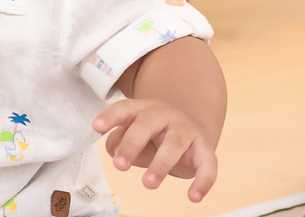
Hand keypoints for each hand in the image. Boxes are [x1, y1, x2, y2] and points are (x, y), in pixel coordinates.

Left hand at [92, 98, 217, 202]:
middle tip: (119, 165)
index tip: (96, 127)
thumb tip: (114, 150)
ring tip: (148, 183)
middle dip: (133, 143)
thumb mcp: (136, 134)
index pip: (126, 108)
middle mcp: (167, 115)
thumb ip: (120, 140)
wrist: (194, 127)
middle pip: (148, 123)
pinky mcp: (205, 149)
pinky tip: (194, 197)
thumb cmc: (156, 134)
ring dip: (161, 163)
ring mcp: (187, 130)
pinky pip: (208, 164)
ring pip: (175, 142)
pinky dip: (203, 181)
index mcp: (145, 109)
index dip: (111, 116)